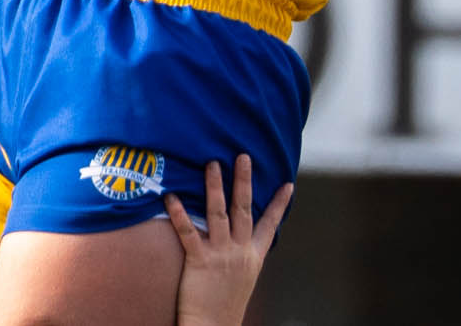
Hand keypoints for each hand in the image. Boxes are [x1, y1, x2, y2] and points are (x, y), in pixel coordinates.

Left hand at [167, 156, 290, 325]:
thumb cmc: (226, 303)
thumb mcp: (244, 277)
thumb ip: (244, 254)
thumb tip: (243, 235)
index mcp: (253, 256)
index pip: (270, 224)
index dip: (279, 204)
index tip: (288, 183)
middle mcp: (239, 251)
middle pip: (243, 209)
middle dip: (244, 181)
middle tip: (243, 156)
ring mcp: (220, 255)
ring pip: (218, 214)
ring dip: (215, 187)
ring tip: (212, 164)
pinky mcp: (199, 261)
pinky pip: (188, 232)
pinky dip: (179, 214)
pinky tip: (171, 197)